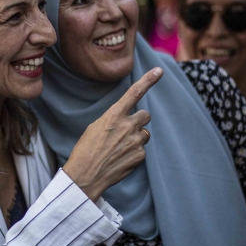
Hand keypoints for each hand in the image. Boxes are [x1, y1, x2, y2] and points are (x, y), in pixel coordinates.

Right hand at [63, 68, 162, 201]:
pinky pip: (141, 150)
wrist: (86, 175)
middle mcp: (127, 125)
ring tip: (119, 148)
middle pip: (145, 115)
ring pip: (144, 133)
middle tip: (126, 130)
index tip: (159, 71)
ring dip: (136, 138)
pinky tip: (120, 159)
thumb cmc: (86, 149)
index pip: (134, 92)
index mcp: (114, 115)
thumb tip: (126, 121)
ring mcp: (135, 141)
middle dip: (139, 121)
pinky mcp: (140, 156)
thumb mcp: (96, 127)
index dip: (148, 80)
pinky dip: (133, 153)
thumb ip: (114, 119)